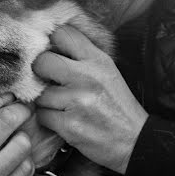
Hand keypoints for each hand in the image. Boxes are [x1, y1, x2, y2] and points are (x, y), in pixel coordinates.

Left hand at [33, 26, 147, 173]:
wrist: (135, 141)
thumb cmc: (118, 107)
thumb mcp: (108, 73)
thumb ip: (83, 58)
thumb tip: (50, 45)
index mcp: (98, 60)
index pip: (63, 34)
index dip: (51, 42)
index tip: (51, 52)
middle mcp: (87, 77)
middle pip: (42, 62)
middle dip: (40, 72)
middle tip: (48, 81)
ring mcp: (77, 101)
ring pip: (40, 94)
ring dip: (45, 101)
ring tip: (61, 106)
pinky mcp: (69, 125)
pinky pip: (42, 115)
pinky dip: (48, 119)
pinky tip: (63, 120)